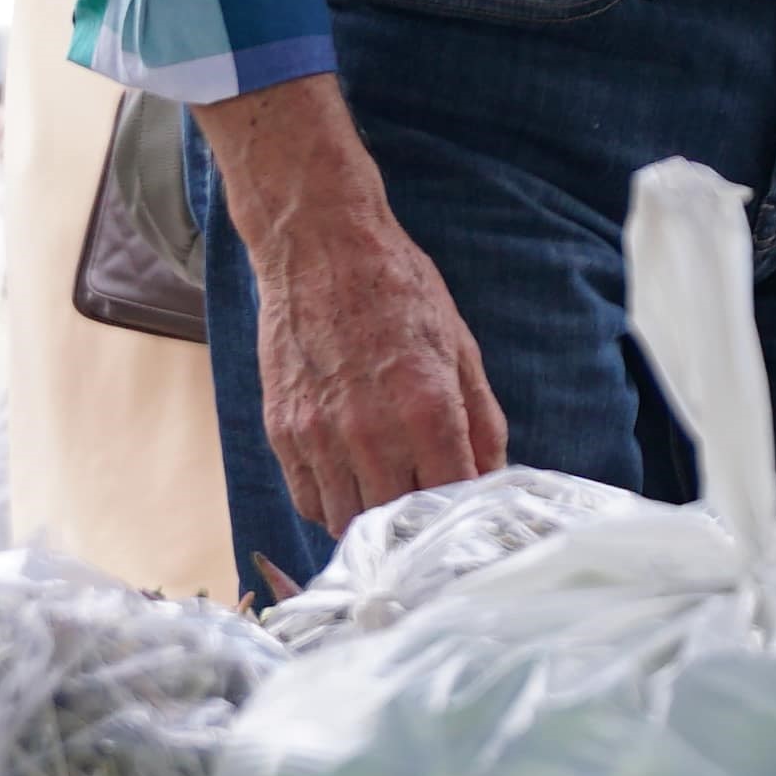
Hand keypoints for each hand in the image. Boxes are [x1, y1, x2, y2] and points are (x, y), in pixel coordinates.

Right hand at [193, 77, 511, 541]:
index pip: (450, 495)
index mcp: (427, 408)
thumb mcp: (461, 347)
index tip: (470, 515)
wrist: (322, 251)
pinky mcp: (282, 435)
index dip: (463, 512)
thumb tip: (493, 472)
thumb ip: (480, 417)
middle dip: (418, 524)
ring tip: (393, 502)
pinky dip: (333, 506)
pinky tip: (355, 485)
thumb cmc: (400, 291)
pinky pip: (308, 499)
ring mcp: (318, 438)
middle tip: (432, 516)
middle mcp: (370, 432)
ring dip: (373, 523)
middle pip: (396, 521)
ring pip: (346, 522)